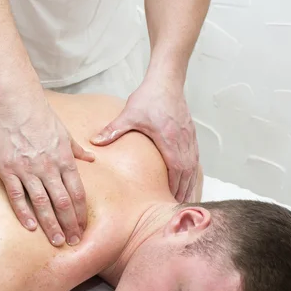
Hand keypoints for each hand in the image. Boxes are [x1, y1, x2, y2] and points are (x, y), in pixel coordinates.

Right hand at [0, 99, 94, 246]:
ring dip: (51, 224)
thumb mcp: (66, 134)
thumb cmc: (42, 118)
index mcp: (64, 160)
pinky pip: (18, 196)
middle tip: (73, 242)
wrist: (18, 104)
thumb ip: (78, 151)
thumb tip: (93, 159)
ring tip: (56, 240)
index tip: (83, 228)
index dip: (81, 213)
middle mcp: (49, 168)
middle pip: (63, 203)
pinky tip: (30, 227)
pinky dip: (24, 213)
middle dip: (70, 225)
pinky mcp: (8, 170)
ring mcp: (28, 170)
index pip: (77, 193)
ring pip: (43, 203)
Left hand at [91, 80, 198, 202]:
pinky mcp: (191, 135)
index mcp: (170, 139)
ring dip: (190, 185)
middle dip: (183, 192)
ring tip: (185, 202)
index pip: (176, 169)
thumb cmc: (150, 97)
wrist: (167, 80)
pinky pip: (195, 159)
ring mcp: (189, 138)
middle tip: (177, 211)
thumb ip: (113, 130)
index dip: (175, 187)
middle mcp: (183, 141)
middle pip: (188, 173)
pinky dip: (193, 173)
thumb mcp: (129, 114)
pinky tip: (189, 182)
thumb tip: (95, 142)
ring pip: (193, 168)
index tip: (170, 202)